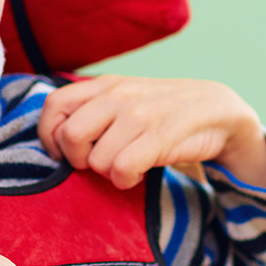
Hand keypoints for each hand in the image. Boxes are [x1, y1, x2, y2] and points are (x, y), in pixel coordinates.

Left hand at [39, 75, 265, 189]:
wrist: (216, 110)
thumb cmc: (162, 111)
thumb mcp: (124, 98)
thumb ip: (92, 109)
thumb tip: (57, 139)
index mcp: (104, 85)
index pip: (54, 105)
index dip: (49, 135)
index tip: (62, 154)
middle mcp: (117, 96)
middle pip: (70, 136)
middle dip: (78, 160)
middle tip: (96, 163)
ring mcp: (138, 115)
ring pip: (97, 161)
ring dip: (109, 173)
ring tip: (128, 164)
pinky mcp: (159, 137)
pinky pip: (122, 170)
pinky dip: (127, 180)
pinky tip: (140, 172)